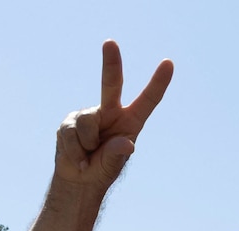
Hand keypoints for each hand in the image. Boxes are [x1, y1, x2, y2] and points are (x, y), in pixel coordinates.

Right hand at [54, 40, 173, 187]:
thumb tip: (126, 144)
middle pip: (111, 84)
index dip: (158, 83)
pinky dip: (75, 151)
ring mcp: (88, 114)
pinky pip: (71, 134)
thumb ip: (117, 154)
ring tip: (89, 157)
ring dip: (88, 145)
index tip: (168, 63)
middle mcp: (111, 112)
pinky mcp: (69, 121)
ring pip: (88, 123)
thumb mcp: (113, 165)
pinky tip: (78, 158)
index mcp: (130, 120)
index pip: (147, 100)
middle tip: (110, 43)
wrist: (79, 179)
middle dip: (110, 63)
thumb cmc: (103, 168)